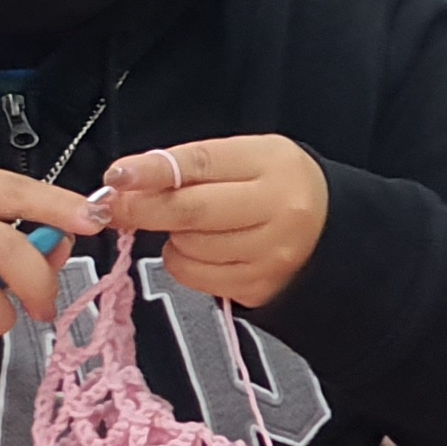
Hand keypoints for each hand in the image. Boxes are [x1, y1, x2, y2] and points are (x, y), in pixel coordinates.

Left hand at [100, 136, 329, 308]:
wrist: (330, 230)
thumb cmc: (275, 186)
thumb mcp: (243, 158)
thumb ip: (189, 165)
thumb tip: (128, 179)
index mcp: (270, 163)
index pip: (201, 164)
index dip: (151, 171)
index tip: (117, 176)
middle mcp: (277, 208)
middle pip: (189, 211)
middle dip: (142, 208)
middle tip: (116, 206)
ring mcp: (270, 253)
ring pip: (188, 247)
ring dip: (172, 236)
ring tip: (191, 225)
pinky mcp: (259, 286)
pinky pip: (195, 277)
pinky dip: (184, 262)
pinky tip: (202, 249)